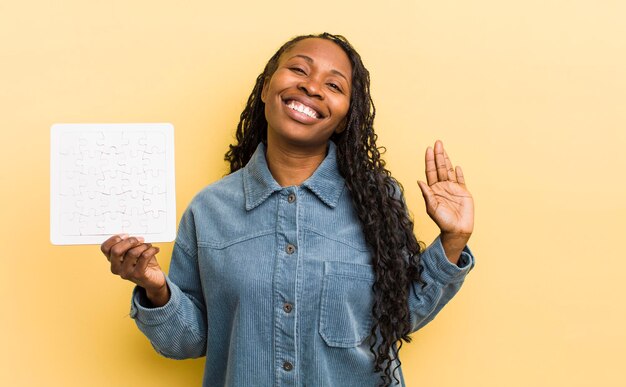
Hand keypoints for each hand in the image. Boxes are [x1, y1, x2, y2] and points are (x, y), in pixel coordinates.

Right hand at [101, 234, 168, 305]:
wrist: (154, 279)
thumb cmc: (143, 263)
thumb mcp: (134, 252)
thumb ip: (130, 245)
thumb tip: (134, 235)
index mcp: (113, 260)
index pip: (105, 248)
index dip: (114, 239)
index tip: (126, 235)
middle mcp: (116, 267)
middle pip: (116, 250)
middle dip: (129, 241)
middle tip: (140, 239)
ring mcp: (126, 272)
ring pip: (132, 253)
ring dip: (143, 245)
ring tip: (149, 245)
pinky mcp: (138, 275)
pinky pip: (144, 257)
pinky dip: (151, 250)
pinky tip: (155, 250)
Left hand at [417, 141, 473, 260]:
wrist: (457, 231)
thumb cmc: (442, 222)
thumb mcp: (432, 208)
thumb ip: (427, 194)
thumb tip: (419, 181)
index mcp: (433, 190)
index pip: (430, 172)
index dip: (429, 160)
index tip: (428, 149)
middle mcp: (442, 187)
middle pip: (440, 168)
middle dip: (438, 155)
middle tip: (437, 142)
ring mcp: (453, 188)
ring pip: (449, 170)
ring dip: (447, 159)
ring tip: (444, 148)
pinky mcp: (463, 192)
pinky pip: (461, 179)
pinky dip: (459, 172)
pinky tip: (456, 165)